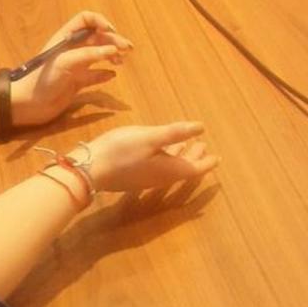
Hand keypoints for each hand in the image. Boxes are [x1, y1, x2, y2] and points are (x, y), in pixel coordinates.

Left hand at [10, 11, 133, 126]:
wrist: (27, 104)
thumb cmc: (43, 78)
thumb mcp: (66, 62)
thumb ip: (90, 55)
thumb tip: (113, 50)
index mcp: (66, 38)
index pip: (86, 20)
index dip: (100, 21)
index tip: (111, 31)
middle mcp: (72, 49)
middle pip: (96, 38)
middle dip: (112, 40)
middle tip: (128, 49)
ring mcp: (75, 66)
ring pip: (98, 55)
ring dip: (111, 55)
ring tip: (122, 61)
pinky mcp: (76, 82)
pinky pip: (94, 75)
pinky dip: (104, 73)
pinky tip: (112, 75)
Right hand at [88, 122, 218, 192]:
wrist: (90, 169)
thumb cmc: (122, 150)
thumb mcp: (150, 137)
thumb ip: (176, 133)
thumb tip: (202, 129)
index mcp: (168, 169)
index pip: (194, 168)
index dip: (207, 162)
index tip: (218, 157)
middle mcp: (160, 177)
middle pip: (183, 168)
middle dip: (195, 156)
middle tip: (204, 146)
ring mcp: (146, 177)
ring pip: (171, 167)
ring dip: (181, 155)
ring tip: (189, 145)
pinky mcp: (135, 175)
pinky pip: (159, 166)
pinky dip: (167, 156)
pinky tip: (162, 149)